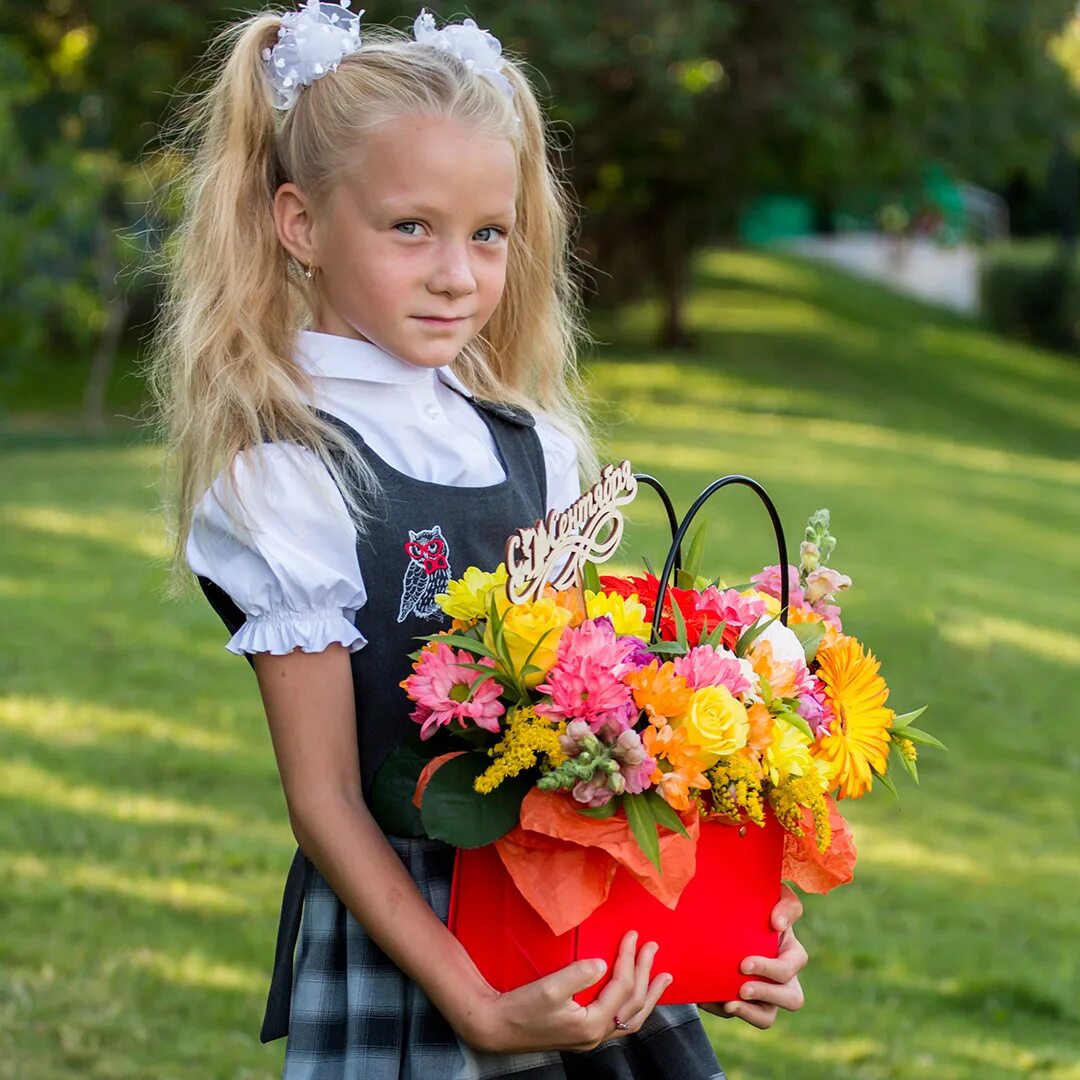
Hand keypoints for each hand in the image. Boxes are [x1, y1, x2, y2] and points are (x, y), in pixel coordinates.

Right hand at [461, 930, 670, 1053]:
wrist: (496, 1027)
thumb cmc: (520, 1008)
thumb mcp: (548, 988)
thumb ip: (578, 974)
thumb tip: (603, 964)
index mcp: (591, 1023)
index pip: (621, 987)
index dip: (629, 959)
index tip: (632, 935)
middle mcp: (596, 1035)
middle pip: (633, 1004)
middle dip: (646, 973)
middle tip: (653, 947)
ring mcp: (591, 1038)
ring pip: (631, 1018)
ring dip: (648, 996)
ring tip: (663, 978)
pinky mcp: (583, 1035)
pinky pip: (619, 1022)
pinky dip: (633, 1007)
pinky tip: (636, 997)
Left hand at [698, 885, 807, 1029]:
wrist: (724, 915)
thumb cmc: (755, 905)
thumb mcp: (773, 897)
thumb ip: (785, 904)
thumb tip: (777, 923)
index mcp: (791, 952)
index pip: (792, 966)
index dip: (771, 969)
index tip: (744, 963)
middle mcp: (783, 978)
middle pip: (791, 999)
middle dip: (766, 994)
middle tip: (742, 987)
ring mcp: (764, 994)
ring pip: (767, 1017)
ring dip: (750, 1013)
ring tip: (729, 1003)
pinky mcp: (744, 1002)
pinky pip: (738, 1015)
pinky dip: (721, 1009)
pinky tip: (705, 998)